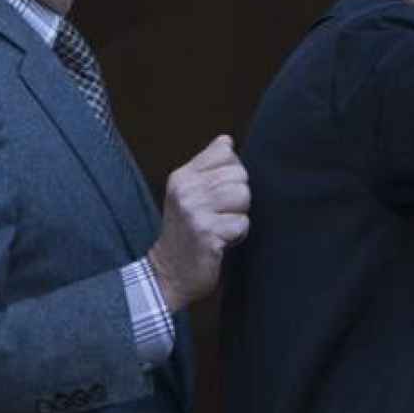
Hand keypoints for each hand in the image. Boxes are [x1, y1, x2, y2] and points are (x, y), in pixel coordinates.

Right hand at [148, 135, 250, 311]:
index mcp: (182, 176)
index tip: (218, 194)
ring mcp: (195, 211)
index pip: (226, 152)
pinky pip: (242, 223)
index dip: (232, 174)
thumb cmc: (186, 232)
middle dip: (238, 198)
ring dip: (238, 216)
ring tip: (221, 226)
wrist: (169, 272)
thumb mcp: (188, 193)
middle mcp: (186, 189)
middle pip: (240, 175)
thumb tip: (227, 140)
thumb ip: (208, 166)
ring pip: (243, 196)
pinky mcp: (207, 232)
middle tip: (219, 215)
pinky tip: (221, 241)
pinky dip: (237, 236)